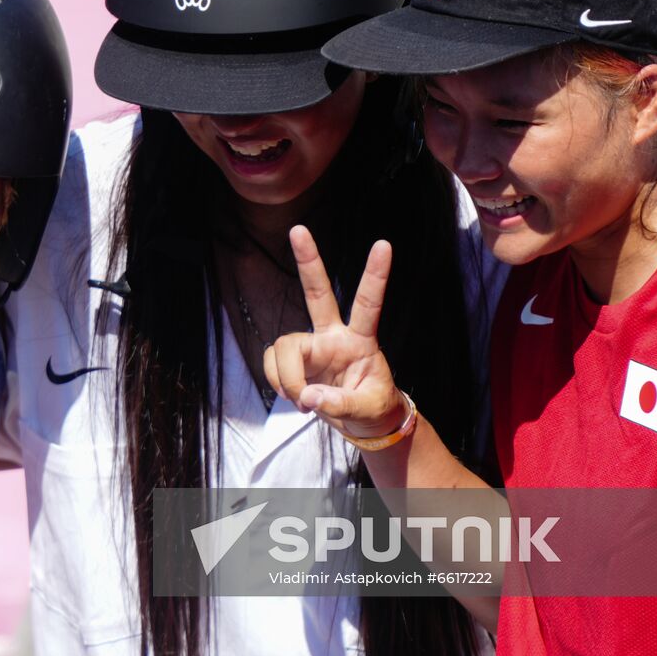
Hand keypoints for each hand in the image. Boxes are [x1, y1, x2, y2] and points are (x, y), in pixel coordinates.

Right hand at [263, 227, 406, 440]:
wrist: (364, 425)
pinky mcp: (297, 363)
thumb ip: (339, 403)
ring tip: (302, 401)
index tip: (383, 245)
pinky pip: (273, 364)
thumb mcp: (368, 409)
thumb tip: (307, 395)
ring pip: (284, 345)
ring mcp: (313, 347)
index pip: (368, 303)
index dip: (375, 275)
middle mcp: (334, 336)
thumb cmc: (375, 409)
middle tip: (298, 230)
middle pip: (317, 293)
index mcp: (361, 340)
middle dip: (309, 262)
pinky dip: (278, 382)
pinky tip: (295, 397)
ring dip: (285, 376)